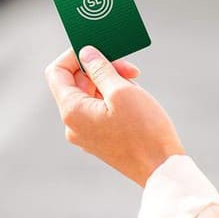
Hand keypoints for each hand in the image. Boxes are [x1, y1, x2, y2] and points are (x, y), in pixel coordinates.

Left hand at [44, 46, 184, 186]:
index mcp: (72, 111)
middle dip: (99, 68)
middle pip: (76, 83)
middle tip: (128, 67)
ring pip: (90, 95)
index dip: (73, 55)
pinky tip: (134, 97)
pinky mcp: (100, 140)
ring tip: (135, 83)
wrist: (162, 169)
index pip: (57, 73)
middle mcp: (73, 124)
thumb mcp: (122, 91)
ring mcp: (86, 134)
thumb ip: (100, 68)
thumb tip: (86, 53)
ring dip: (110, 82)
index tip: (98, 48)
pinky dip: (113, 98)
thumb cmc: (144, 131)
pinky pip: (99, 110)